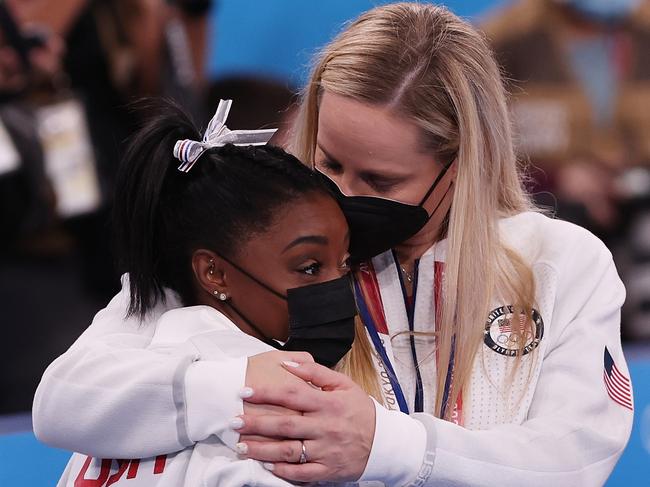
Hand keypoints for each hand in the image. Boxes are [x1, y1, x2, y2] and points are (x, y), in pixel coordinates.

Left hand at [235, 361, 375, 482]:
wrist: (384, 442)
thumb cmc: (359, 410)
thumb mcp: (344, 385)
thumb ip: (315, 372)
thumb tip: (287, 364)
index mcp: (328, 404)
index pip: (293, 395)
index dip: (267, 392)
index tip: (245, 391)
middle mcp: (325, 427)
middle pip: (285, 425)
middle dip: (256, 423)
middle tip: (233, 421)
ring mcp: (326, 451)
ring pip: (289, 451)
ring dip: (262, 449)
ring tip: (240, 446)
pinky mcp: (327, 470)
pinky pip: (301, 473)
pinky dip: (282, 470)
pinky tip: (265, 464)